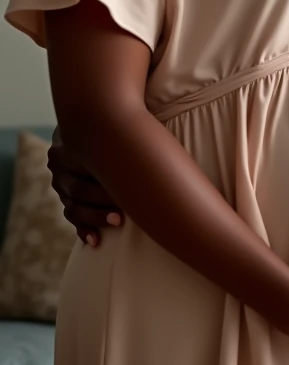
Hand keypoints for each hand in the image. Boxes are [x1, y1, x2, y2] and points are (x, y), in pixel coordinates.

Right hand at [47, 129, 122, 245]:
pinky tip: (96, 240)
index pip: (83, 166)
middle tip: (124, 209)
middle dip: (102, 200)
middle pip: (78, 189)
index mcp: (68, 144)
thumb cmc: (111, 124)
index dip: (103, 179)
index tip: (126, 188)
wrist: (92, 124)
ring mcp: (61, 183)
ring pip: (74, 207)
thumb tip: (151, 140)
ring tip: (117, 221)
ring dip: (95, 217)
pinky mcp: (66, 199)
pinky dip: (84, 230)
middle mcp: (59, 165)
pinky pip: (72, 217)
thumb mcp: (112, 125)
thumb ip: (121, 134)